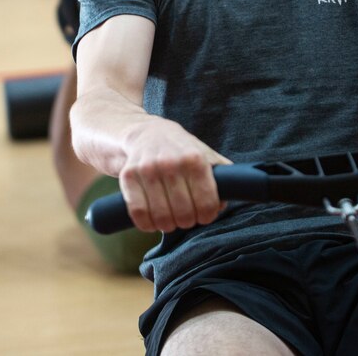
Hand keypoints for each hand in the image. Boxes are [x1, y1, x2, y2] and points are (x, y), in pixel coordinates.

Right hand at [117, 118, 231, 232]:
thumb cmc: (178, 148)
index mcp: (194, 158)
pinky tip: (152, 221)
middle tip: (186, 216)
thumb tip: (230, 198)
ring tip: (170, 219)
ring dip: (167, 225)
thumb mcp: (203, 152)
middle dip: (187, 221)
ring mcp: (147, 170)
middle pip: (184, 214)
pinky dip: (146, 224)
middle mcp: (171, 163)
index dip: (207, 215)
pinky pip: (138, 214)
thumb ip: (220, 173)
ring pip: (161, 217)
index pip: (207, 203)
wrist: (142, 132)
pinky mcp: (128, 177)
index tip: (204, 215)